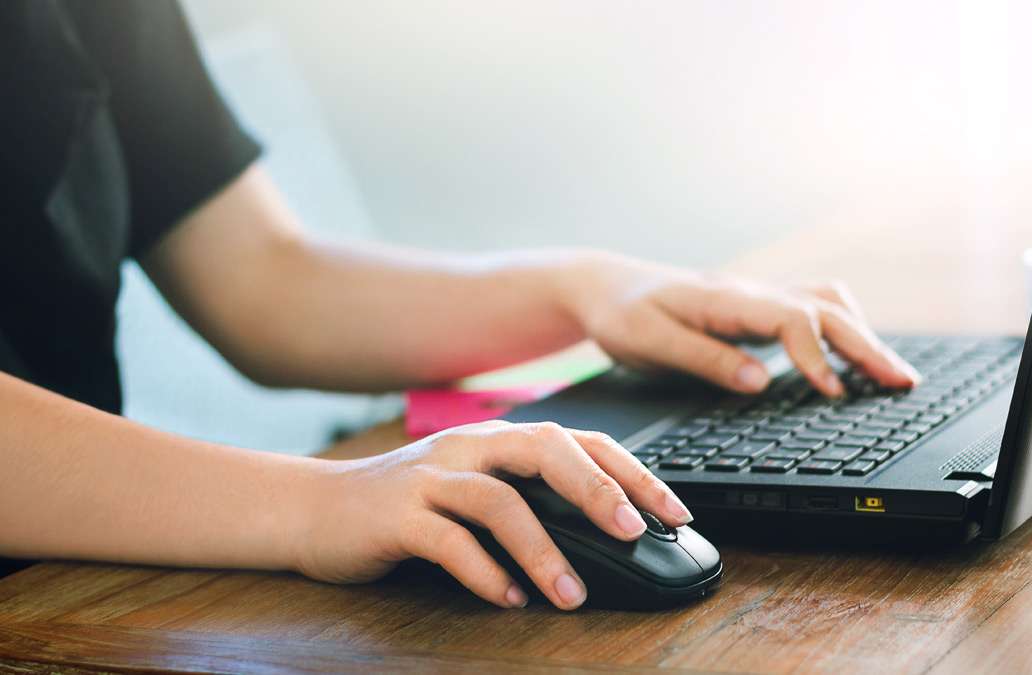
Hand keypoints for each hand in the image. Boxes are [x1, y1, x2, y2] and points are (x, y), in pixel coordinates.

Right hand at [294, 420, 691, 609]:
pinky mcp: (397, 514)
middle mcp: (470, 447)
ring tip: (570, 593)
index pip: (580, 441)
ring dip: (543, 549)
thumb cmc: (409, 505)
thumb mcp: (476, 490)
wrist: (317, 508)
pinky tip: (510, 599)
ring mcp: (431, 477)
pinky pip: (448, 541)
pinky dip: (485, 573)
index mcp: (499, 440)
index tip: (673, 510)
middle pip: (546, 450)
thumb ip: (531, 502)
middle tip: (632, 532)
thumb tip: (607, 540)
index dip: (631, 472)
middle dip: (596, 489)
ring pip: (499, 501)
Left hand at [557, 252, 920, 396]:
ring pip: (827, 303)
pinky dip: (844, 327)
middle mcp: (750, 291)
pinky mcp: (756, 306)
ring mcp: (757, 295)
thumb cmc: (622, 313)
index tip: (834, 392)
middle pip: (825, 309)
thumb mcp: (649, 341)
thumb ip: (704, 359)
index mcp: (725, 298)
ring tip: (891, 371)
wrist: (606, 284)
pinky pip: (813, 308)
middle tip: (903, 382)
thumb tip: (760, 382)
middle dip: (866, 346)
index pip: (791, 318)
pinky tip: (855, 351)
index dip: (817, 355)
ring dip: (863, 334)